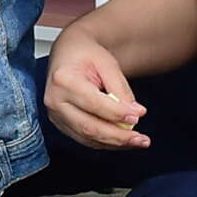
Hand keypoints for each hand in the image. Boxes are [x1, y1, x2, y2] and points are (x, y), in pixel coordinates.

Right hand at [45, 27, 148, 148]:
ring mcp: (56, 115)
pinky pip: (85, 139)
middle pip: (89, 127)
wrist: (69, 53)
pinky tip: (122, 141)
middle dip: (118, 136)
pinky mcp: (61, 124)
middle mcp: (55, 100)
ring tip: (137, 141)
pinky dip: (106, 142)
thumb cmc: (86, 55)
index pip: (93, 103)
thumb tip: (135, 113)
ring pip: (87, 138)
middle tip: (141, 139)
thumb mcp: (107, 64)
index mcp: (63, 80)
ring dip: (114, 143)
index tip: (138, 115)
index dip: (117, 113)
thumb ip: (120, 89)